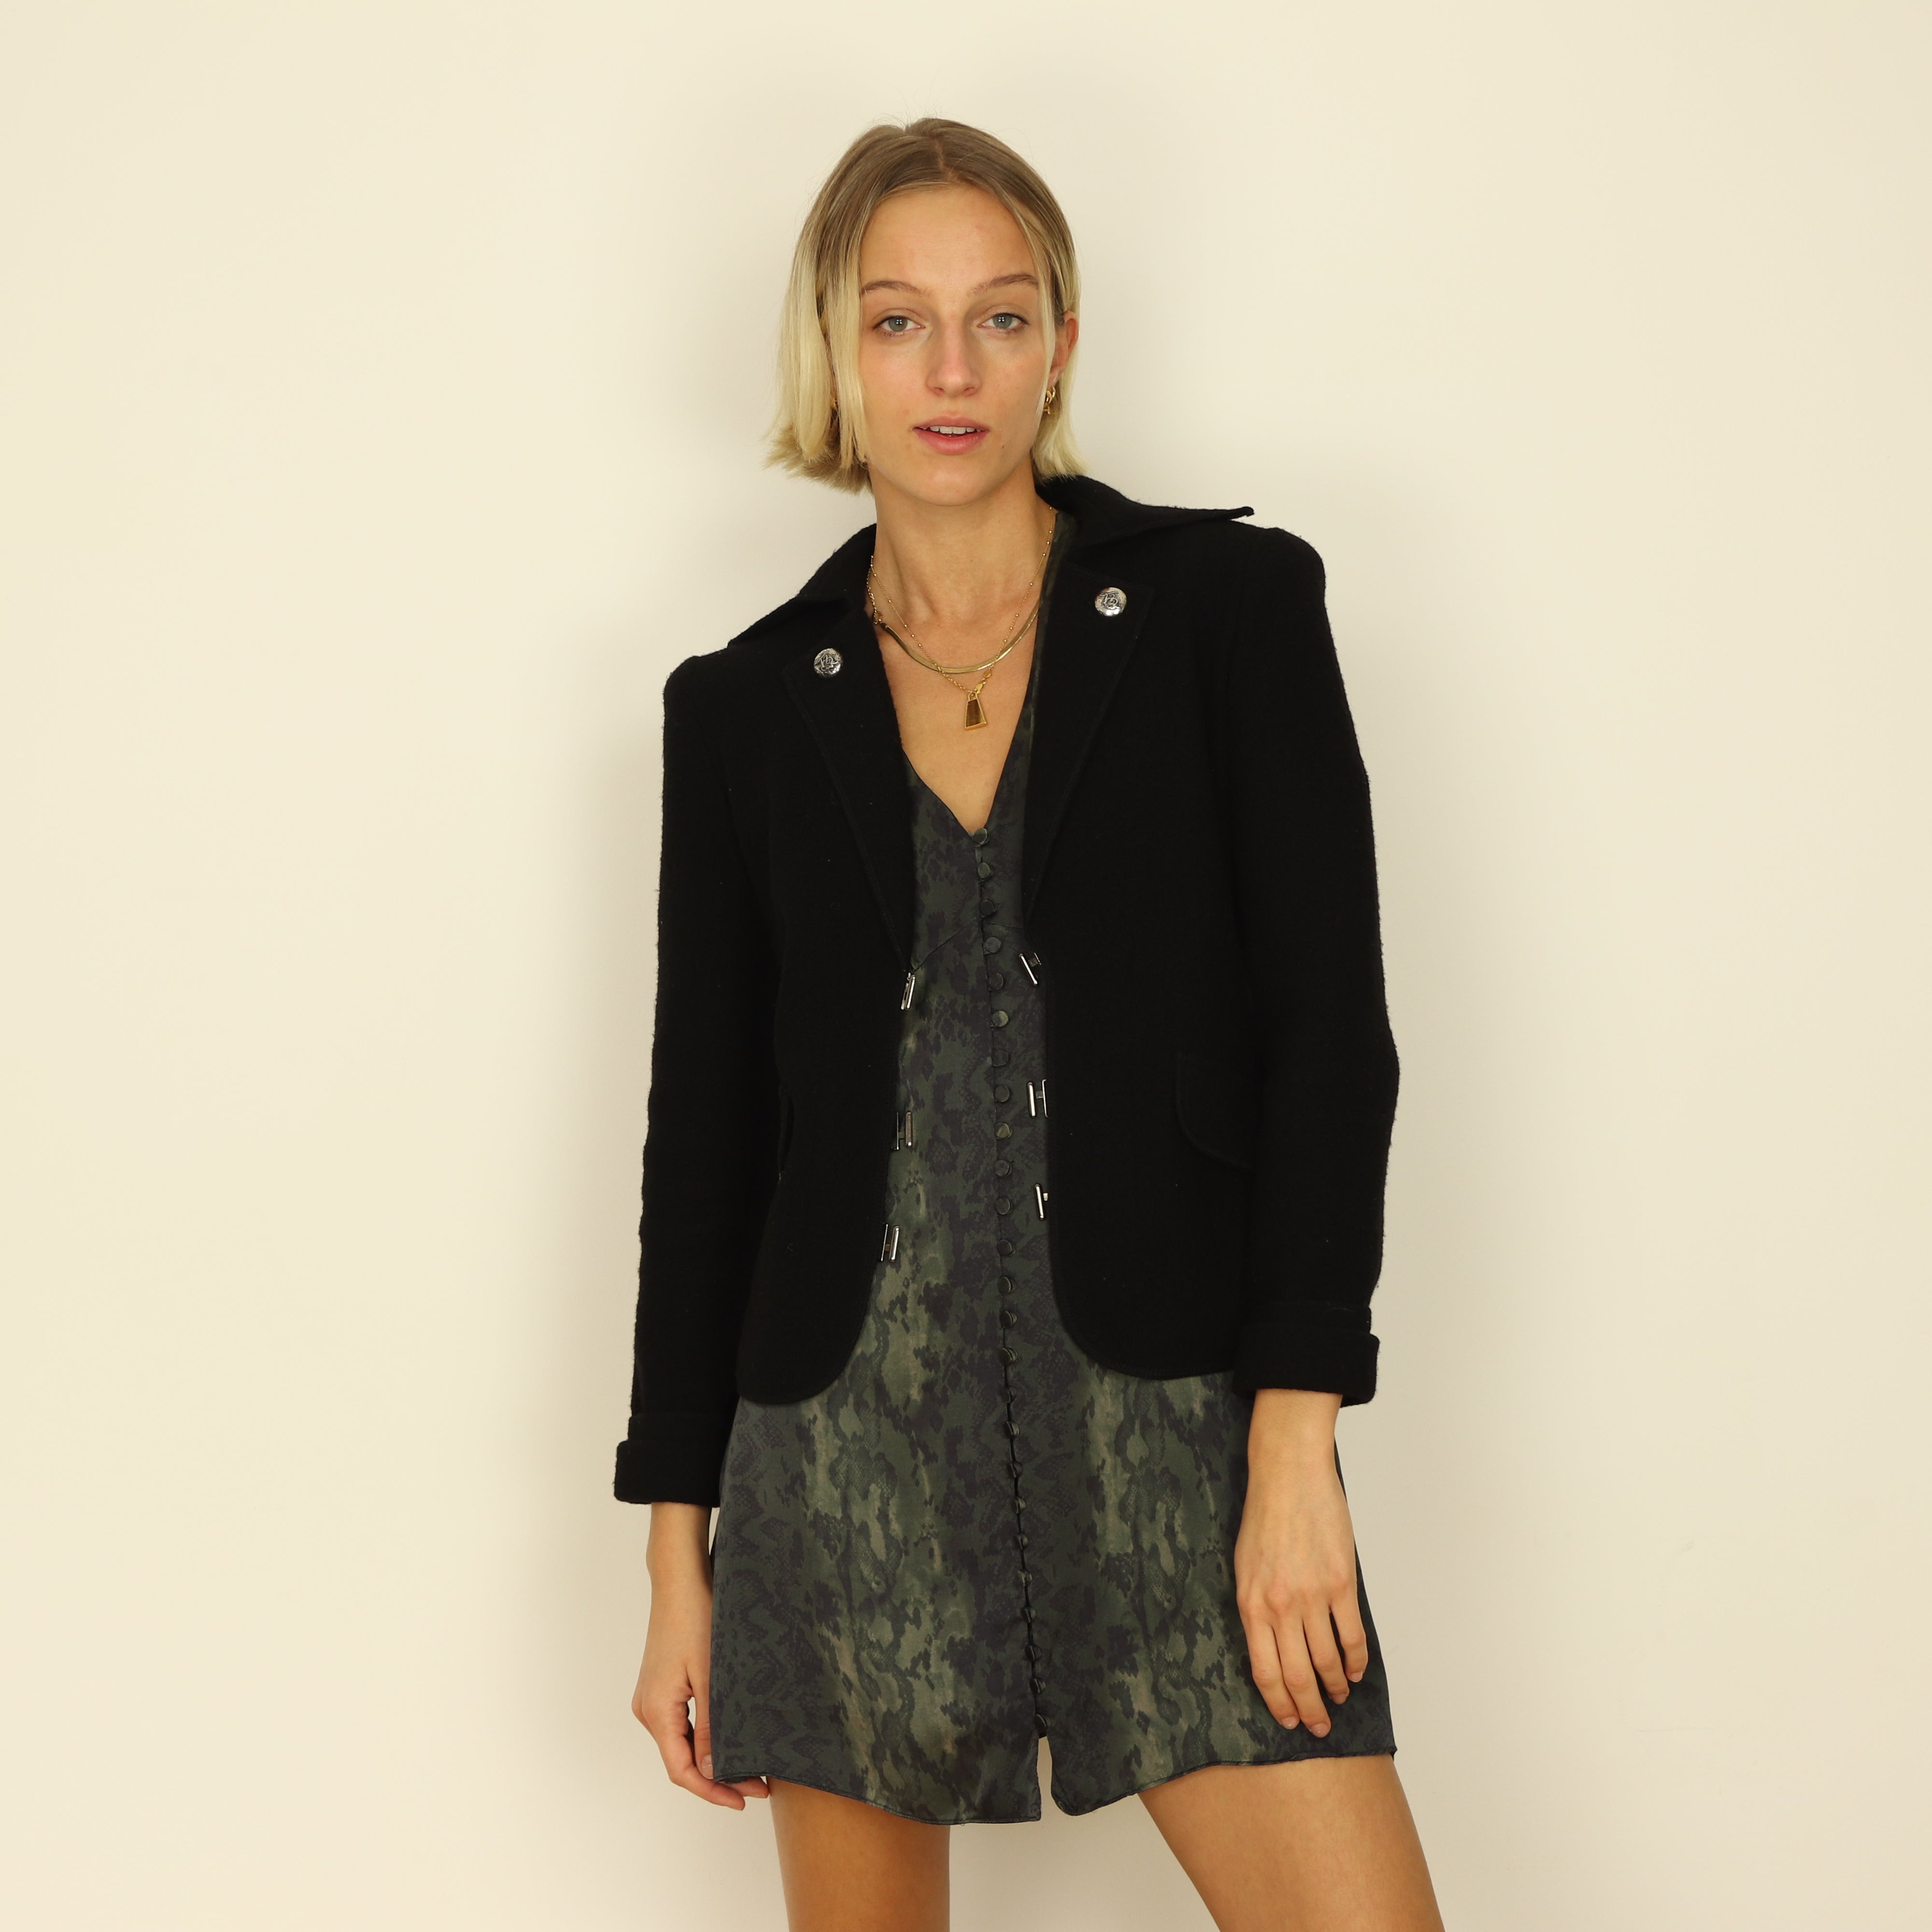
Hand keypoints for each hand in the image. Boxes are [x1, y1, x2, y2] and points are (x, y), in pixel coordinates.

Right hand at [632, 1503, 769, 1807]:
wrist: (681, 1580)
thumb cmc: (697, 1619)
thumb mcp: (711, 1678)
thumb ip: (711, 1729)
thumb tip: (713, 1773)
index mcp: (656, 1712)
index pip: (681, 1771)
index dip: (712, 1791)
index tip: (744, 1801)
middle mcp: (647, 1710)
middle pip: (680, 1761)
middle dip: (718, 1777)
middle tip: (758, 1785)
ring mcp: (652, 1698)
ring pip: (682, 1744)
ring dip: (713, 1758)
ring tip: (750, 1765)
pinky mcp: (661, 1687)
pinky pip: (681, 1724)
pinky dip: (704, 1738)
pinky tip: (730, 1738)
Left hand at [1233, 1389, 1366, 1737]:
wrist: (1288, 1475)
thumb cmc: (1264, 1518)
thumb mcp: (1244, 1567)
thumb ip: (1257, 1609)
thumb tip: (1272, 1648)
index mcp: (1251, 1604)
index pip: (1265, 1671)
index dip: (1279, 1703)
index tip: (1289, 1720)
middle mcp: (1280, 1606)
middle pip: (1297, 1676)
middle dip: (1310, 1709)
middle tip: (1320, 1726)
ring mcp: (1313, 1596)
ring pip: (1327, 1661)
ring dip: (1335, 1687)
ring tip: (1339, 1697)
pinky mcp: (1342, 1583)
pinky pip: (1351, 1636)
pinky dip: (1356, 1661)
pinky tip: (1356, 1672)